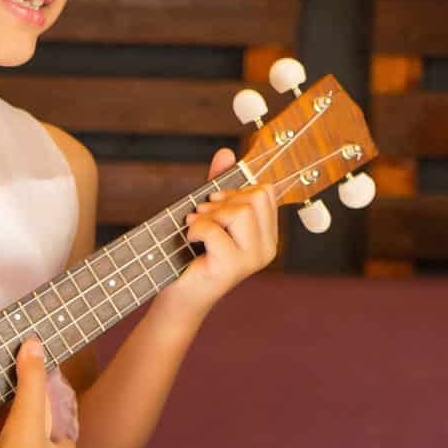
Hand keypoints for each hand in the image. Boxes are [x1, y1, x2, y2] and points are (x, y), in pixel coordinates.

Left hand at [165, 148, 279, 316]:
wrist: (179, 295)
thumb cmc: (194, 253)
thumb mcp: (209, 213)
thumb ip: (220, 184)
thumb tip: (227, 152)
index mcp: (268, 235)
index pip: (266, 192)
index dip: (237, 190)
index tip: (216, 203)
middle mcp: (267, 248)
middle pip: (255, 198)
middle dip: (222, 201)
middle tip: (203, 216)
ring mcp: (252, 260)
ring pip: (241, 211)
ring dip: (208, 215)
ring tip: (195, 227)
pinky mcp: (231, 267)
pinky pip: (215, 229)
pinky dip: (196, 228)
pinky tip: (190, 239)